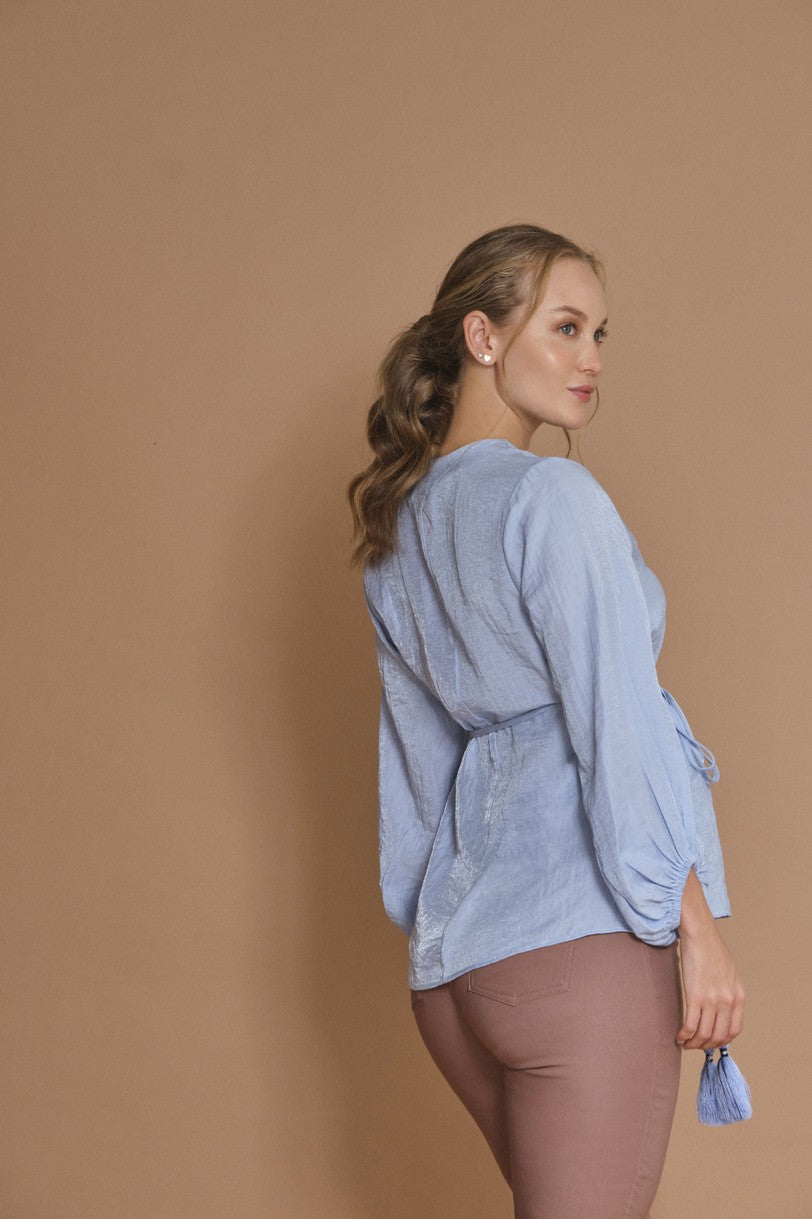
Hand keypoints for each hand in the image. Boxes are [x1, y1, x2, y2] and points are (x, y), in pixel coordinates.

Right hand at [676, 870, 745, 1049]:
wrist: (699, 933)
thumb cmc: (711, 949)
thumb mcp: (729, 973)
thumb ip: (728, 993)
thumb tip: (720, 1012)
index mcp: (739, 996)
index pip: (734, 1031)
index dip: (721, 1041)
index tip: (710, 1042)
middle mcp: (728, 1000)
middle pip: (719, 1036)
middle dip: (706, 1046)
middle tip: (695, 1046)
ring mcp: (713, 999)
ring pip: (704, 1034)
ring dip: (694, 1044)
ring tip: (685, 1043)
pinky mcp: (696, 995)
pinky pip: (690, 1025)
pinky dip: (684, 1035)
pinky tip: (678, 1036)